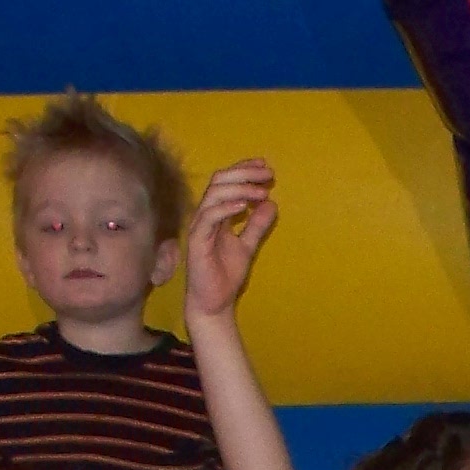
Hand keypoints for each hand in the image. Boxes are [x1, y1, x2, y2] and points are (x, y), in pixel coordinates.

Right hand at [187, 160, 277, 316]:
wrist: (214, 302)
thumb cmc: (225, 275)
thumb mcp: (248, 246)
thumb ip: (257, 226)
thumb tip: (272, 204)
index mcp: (216, 214)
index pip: (226, 182)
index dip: (244, 170)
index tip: (265, 166)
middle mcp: (205, 216)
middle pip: (219, 181)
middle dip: (244, 173)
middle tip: (267, 173)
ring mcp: (199, 227)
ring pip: (213, 195)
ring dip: (239, 188)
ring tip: (261, 191)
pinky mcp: (197, 240)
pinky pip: (208, 217)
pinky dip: (226, 207)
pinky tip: (245, 206)